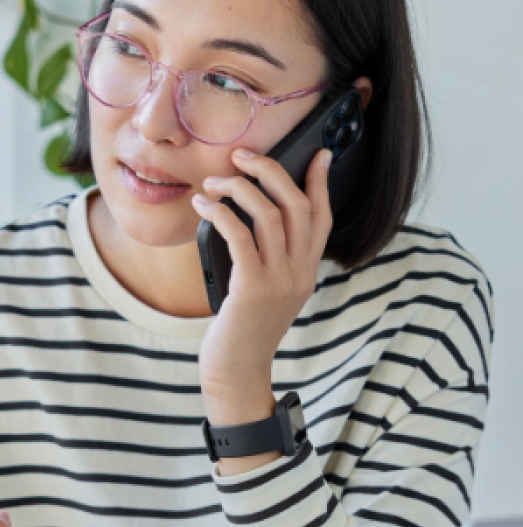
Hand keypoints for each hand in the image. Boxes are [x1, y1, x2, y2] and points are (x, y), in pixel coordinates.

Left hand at [192, 146, 332, 419]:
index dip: (321, 181)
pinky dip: (220, 213)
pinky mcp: (252, 289)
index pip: (322, 217)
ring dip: (239, 189)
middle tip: (242, 156)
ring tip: (214, 183)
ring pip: (270, 214)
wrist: (237, 373)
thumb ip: (268, 260)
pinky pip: (240, 235)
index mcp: (306, 272)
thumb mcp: (265, 292)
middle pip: (298, 205)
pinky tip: (203, 206)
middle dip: (270, 171)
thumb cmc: (242, 330)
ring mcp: (279, 281)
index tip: (318, 153)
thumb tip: (247, 218)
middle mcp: (300, 273)